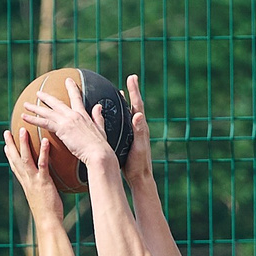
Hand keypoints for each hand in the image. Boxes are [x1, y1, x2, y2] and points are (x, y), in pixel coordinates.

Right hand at [4, 126, 64, 221]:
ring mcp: (33, 180)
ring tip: (23, 130)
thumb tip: (47, 186)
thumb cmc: (48, 213)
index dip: (9, 155)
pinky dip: (43, 152)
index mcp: (25, 183)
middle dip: (10, 145)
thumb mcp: (42, 198)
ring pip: (26, 158)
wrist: (48, 222)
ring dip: (23, 144)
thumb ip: (42, 189)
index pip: (14, 166)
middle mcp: (26, 180)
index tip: (6, 144)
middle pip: (15, 159)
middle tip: (6, 131)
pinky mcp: (43, 182)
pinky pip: (42, 164)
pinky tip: (45, 141)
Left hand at [23, 79, 113, 166]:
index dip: (71, 88)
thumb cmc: (101, 146)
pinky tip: (24, 117)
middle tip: (38, 93)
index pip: (76, 98)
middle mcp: (73, 115)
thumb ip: (98, 117)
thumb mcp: (101, 129)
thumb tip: (98, 106)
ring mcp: (66, 121)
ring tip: (26, 105)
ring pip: (47, 111)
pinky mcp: (61, 129)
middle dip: (46, 97)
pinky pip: (44, 122)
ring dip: (35, 107)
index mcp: (83, 115)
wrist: (98, 153)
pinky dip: (33, 119)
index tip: (67, 80)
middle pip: (56, 103)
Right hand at [124, 74, 156, 194]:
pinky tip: (114, 116)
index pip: (138, 105)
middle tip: (130, 78)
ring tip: (120, 92)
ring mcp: (135, 134)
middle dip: (132, 92)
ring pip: (129, 114)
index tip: (131, 77)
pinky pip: (124, 123)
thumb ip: (139, 132)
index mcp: (141, 127)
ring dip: (126, 102)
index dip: (134, 91)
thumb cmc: (139, 164)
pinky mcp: (130, 140)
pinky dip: (121, 115)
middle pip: (135, 105)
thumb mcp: (138, 147)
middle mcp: (139, 128)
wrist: (140, 177)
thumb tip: (137, 115)